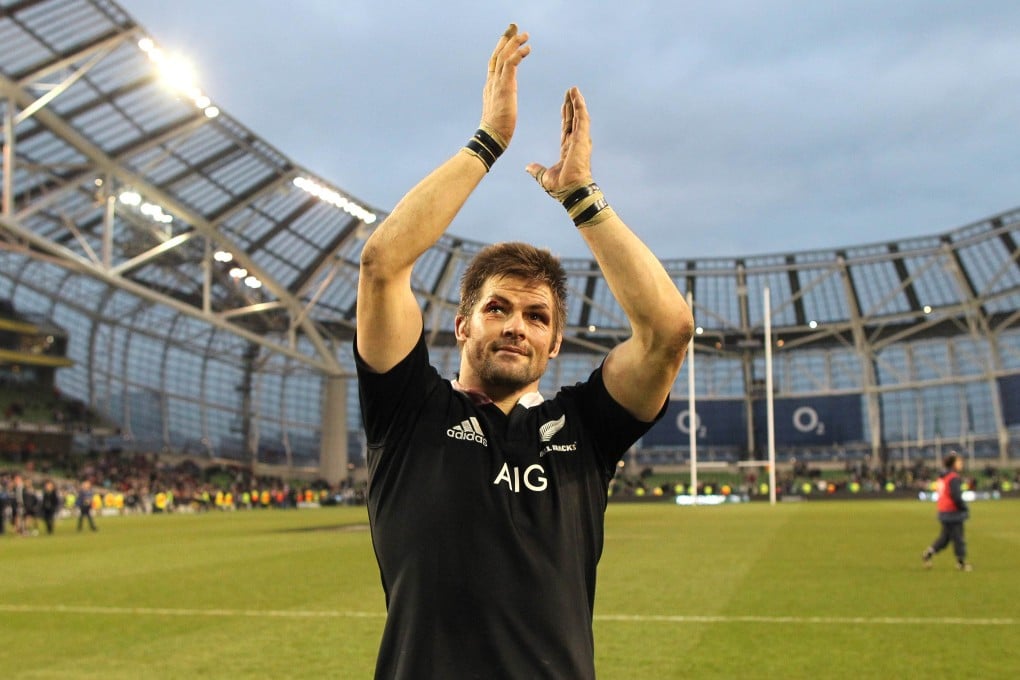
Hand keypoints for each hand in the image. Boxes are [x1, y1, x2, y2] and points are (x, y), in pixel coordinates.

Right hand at [480, 24, 530, 146]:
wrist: (492, 138)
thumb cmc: (498, 131)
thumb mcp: (499, 111)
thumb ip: (502, 103)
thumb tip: (505, 104)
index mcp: (490, 87)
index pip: (494, 63)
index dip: (500, 49)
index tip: (507, 38)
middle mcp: (492, 82)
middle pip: (497, 54)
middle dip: (505, 39)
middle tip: (514, 27)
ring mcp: (497, 83)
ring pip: (504, 55)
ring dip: (515, 43)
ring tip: (525, 35)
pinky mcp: (504, 86)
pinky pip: (511, 63)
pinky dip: (518, 54)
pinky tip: (528, 49)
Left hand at [526, 87, 592, 197]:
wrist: (571, 191)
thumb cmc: (562, 187)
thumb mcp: (544, 176)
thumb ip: (537, 170)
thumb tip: (528, 167)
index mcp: (568, 149)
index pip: (567, 128)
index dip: (566, 116)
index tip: (564, 105)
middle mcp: (576, 142)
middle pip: (573, 119)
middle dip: (571, 105)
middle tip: (570, 91)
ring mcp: (580, 140)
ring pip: (579, 116)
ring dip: (577, 102)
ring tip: (574, 89)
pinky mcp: (582, 138)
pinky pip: (582, 118)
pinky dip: (580, 106)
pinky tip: (577, 96)